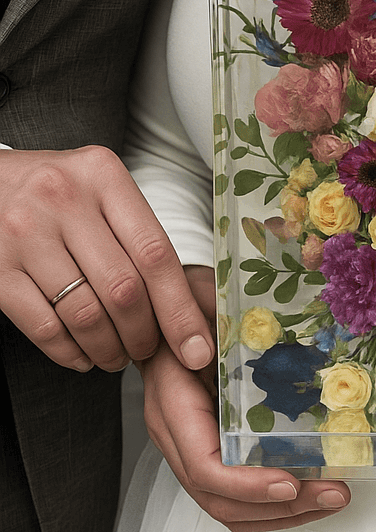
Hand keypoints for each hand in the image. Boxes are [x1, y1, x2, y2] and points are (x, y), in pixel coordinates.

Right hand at [0, 144, 214, 373]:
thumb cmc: (54, 194)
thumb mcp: (98, 191)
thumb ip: (138, 237)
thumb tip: (191, 311)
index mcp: (102, 175)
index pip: (155, 254)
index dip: (180, 311)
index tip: (197, 349)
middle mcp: (62, 197)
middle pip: (124, 291)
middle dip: (143, 336)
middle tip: (145, 349)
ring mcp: (23, 231)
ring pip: (85, 315)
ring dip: (108, 350)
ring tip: (115, 356)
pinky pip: (45, 327)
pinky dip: (70, 353)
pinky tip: (81, 354)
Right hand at [140, 266, 350, 531]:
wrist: (166, 313)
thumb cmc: (182, 306)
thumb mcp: (195, 303)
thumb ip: (210, 322)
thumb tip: (238, 337)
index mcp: (172, 405)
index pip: (203, 467)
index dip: (247, 485)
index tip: (291, 483)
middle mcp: (177, 437)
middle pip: (220, 499)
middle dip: (281, 507)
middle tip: (333, 493)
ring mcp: (193, 449)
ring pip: (231, 508)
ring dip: (286, 514)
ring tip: (333, 497)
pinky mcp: (214, 451)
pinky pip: (239, 495)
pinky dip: (278, 505)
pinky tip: (314, 492)